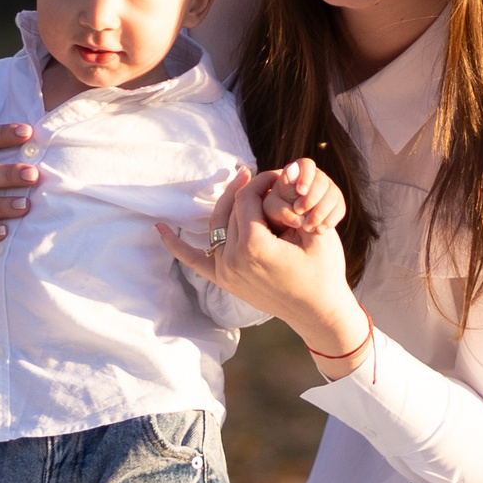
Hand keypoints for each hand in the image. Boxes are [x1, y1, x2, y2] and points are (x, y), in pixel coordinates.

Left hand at [159, 169, 371, 374]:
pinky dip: (176, 245)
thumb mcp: (316, 232)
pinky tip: (159, 229)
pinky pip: (193, 260)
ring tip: (242, 184)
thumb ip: (294, 201)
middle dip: (250, 192)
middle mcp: (233, 259)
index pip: (247, 199)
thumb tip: (282, 170)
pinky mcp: (224, 280)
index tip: (278, 175)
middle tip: (270, 182)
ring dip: (228, 204)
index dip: (262, 181)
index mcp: (254, 246)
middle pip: (232, 210)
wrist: (319, 312)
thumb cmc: (323, 271)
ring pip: (217, 225)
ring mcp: (225, 271)